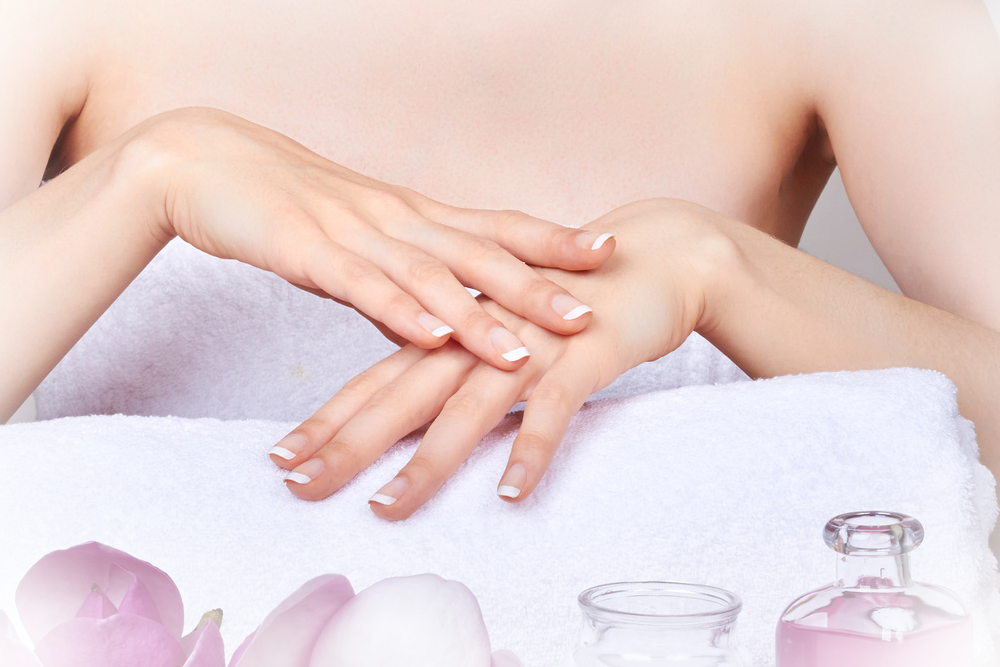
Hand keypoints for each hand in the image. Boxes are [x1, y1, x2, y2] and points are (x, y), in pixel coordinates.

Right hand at [124, 107, 614, 367]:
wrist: (206, 163)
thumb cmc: (289, 205)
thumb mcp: (359, 246)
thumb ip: (402, 285)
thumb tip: (439, 329)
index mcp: (413, 213)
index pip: (496, 225)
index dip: (552, 238)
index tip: (607, 251)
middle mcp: (396, 218)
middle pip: (479, 252)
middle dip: (538, 283)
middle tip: (592, 310)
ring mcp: (354, 233)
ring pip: (428, 275)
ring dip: (477, 316)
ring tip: (524, 352)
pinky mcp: (307, 252)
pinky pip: (361, 287)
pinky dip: (399, 312)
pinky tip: (432, 337)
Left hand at [268, 199, 737, 513]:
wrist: (656, 257)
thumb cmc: (575, 302)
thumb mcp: (508, 334)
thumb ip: (465, 368)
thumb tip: (423, 415)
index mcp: (457, 331)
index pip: (379, 379)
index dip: (329, 419)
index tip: (282, 460)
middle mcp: (480, 337)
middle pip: (402, 395)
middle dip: (347, 443)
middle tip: (297, 487)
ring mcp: (530, 343)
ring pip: (467, 408)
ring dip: (426, 462)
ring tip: (387, 509)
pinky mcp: (583, 354)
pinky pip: (553, 409)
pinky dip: (532, 450)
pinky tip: (511, 495)